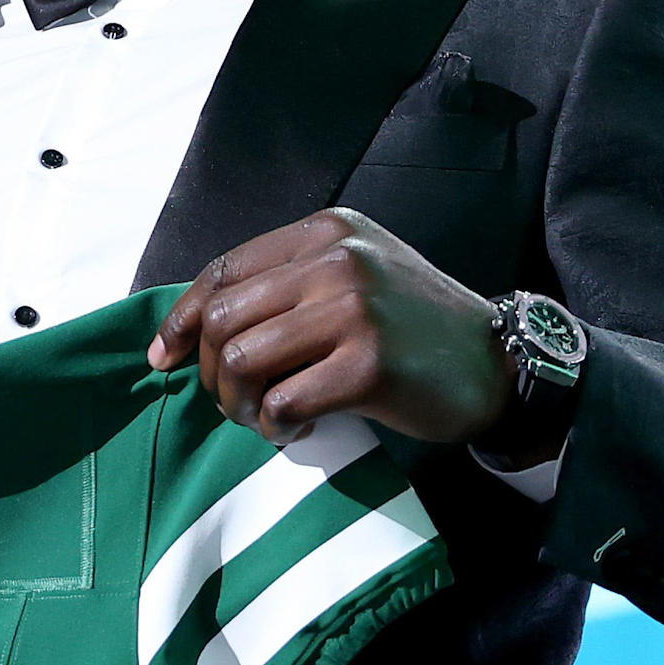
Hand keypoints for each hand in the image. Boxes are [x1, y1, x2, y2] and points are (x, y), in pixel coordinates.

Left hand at [149, 210, 510, 445]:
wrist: (497, 362)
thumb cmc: (414, 328)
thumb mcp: (356, 276)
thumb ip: (288, 284)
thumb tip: (196, 326)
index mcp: (326, 232)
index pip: (222, 270)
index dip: (182, 320)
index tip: (166, 358)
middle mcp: (336, 260)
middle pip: (224, 320)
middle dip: (211, 374)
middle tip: (235, 404)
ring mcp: (354, 310)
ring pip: (242, 361)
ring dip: (239, 404)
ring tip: (264, 419)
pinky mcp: (369, 365)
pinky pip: (283, 402)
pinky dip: (276, 427)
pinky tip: (297, 431)